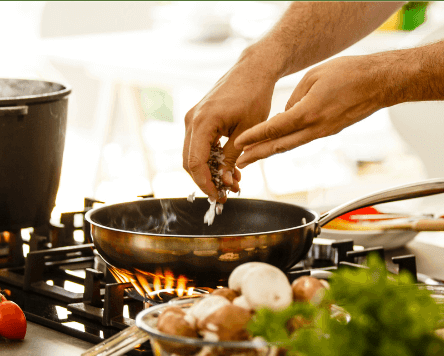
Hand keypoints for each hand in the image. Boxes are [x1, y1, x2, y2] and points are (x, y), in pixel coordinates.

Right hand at [183, 59, 276, 200]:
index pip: (195, 162)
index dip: (205, 183)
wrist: (253, 70)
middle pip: (189, 162)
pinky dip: (211, 159)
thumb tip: (225, 181)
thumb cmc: (254, 96)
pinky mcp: (199, 118)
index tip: (219, 197)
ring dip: (209, 171)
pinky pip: (199, 144)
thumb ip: (232, 157)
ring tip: (232, 182)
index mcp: (202, 122)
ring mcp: (193, 118)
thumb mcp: (247, 132)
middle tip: (226, 194)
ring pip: (193, 155)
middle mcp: (192, 120)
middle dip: (206, 181)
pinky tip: (228, 168)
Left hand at [234, 53, 399, 167]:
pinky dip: (287, 142)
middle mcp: (316, 127)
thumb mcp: (314, 76)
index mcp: (309, 112)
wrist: (379, 82)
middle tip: (239, 163)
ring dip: (271, 152)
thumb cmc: (350, 73)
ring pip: (292, 145)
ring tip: (253, 157)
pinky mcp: (330, 130)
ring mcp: (324, 132)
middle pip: (280, 145)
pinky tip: (277, 143)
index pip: (275, 128)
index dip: (255, 136)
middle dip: (258, 155)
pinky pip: (304, 139)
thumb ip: (295, 97)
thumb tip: (285, 114)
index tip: (239, 143)